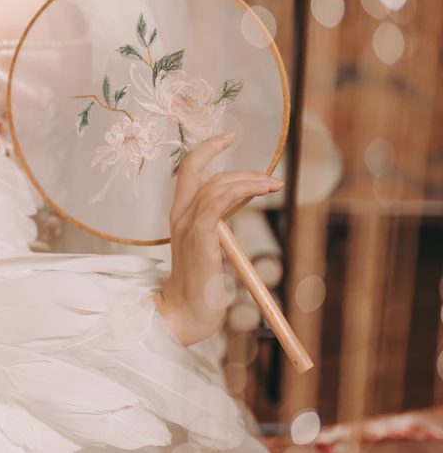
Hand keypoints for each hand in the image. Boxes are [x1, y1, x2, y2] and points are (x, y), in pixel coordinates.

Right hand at [153, 132, 282, 347]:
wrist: (185, 315)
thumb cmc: (200, 286)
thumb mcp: (209, 248)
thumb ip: (217, 225)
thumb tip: (241, 205)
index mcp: (179, 216)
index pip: (187, 170)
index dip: (207, 149)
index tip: (228, 137)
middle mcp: (179, 216)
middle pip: (198, 169)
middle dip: (236, 164)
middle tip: (270, 178)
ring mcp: (187, 226)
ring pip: (215, 185)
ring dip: (249, 180)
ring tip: (273, 186)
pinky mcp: (200, 239)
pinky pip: (215, 204)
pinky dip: (238, 191)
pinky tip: (259, 191)